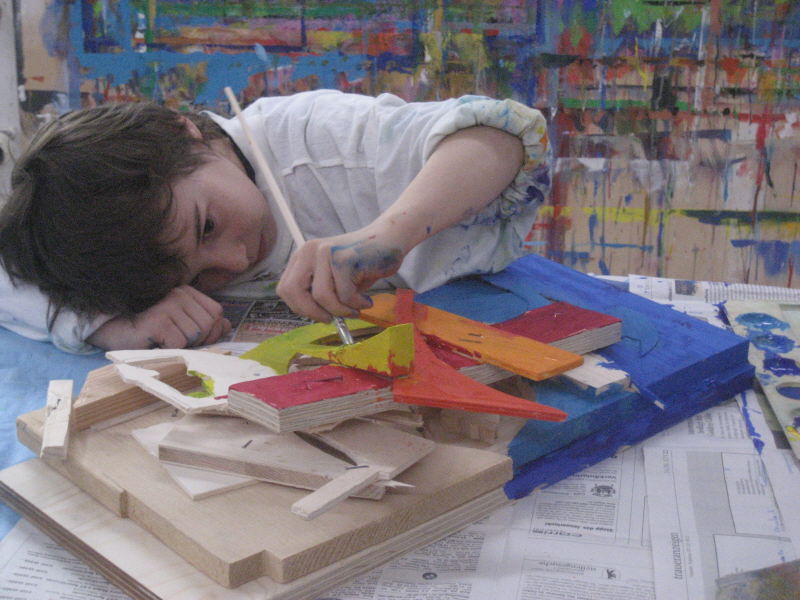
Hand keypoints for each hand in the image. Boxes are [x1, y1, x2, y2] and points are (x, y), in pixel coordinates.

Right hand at [86, 286, 230, 349]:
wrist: (114, 333)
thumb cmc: (150, 332)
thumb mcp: (180, 326)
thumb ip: (204, 323)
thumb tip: (227, 325)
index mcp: (187, 293)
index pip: (217, 313)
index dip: (211, 331)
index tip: (193, 339)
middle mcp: (179, 294)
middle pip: (209, 325)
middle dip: (198, 341)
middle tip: (177, 343)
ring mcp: (168, 305)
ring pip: (195, 335)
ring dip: (182, 346)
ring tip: (164, 342)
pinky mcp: (158, 320)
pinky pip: (180, 343)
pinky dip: (170, 350)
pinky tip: (156, 344)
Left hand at [277, 227, 404, 321]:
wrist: (389, 240)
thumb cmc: (362, 264)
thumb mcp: (334, 278)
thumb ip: (319, 293)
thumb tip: (316, 317)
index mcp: (303, 256)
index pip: (285, 289)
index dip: (300, 308)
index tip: (319, 314)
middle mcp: (310, 251)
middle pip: (294, 292)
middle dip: (314, 313)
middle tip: (332, 319)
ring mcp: (326, 253)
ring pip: (322, 297)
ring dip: (341, 310)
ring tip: (356, 309)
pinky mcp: (344, 259)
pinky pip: (345, 295)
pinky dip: (357, 304)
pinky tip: (366, 300)